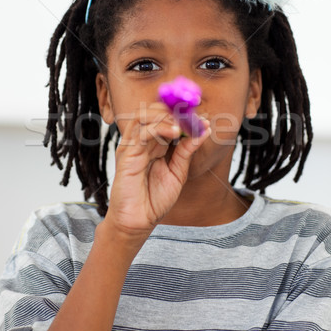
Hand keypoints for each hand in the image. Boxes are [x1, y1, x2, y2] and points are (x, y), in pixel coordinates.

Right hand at [105, 101, 210, 239]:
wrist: (139, 221)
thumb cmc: (154, 199)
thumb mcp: (178, 172)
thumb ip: (186, 151)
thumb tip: (203, 130)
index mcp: (153, 144)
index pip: (164, 117)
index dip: (182, 113)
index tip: (202, 114)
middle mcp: (141, 142)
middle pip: (152, 111)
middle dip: (173, 109)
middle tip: (193, 114)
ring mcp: (132, 146)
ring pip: (144, 116)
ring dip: (166, 114)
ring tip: (183, 123)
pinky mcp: (126, 154)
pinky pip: (142, 132)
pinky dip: (160, 127)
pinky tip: (175, 131)